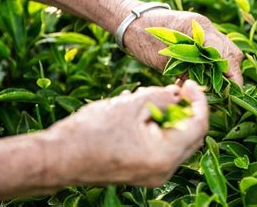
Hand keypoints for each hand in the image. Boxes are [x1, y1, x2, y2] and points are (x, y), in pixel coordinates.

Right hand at [45, 80, 207, 187]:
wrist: (57, 158)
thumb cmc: (92, 130)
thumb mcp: (132, 105)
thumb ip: (163, 97)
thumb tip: (180, 93)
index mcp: (165, 156)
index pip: (198, 125)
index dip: (198, 100)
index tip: (189, 83)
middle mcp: (163, 171)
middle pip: (189, 135)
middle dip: (184, 108)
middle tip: (173, 88)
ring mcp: (152, 174)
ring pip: (173, 139)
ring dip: (167, 115)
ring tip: (147, 96)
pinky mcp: (140, 172)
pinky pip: (157, 146)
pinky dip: (154, 126)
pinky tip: (136, 109)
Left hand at [123, 7, 243, 85]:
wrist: (131, 22)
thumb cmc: (143, 38)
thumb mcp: (164, 60)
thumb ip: (187, 71)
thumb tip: (205, 88)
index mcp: (199, 29)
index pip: (226, 54)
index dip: (233, 74)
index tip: (233, 91)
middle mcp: (205, 28)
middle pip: (231, 53)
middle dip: (231, 73)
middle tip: (223, 92)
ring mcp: (202, 31)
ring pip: (224, 53)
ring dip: (220, 71)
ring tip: (211, 88)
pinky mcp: (196, 37)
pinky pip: (211, 53)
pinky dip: (209, 67)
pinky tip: (196, 79)